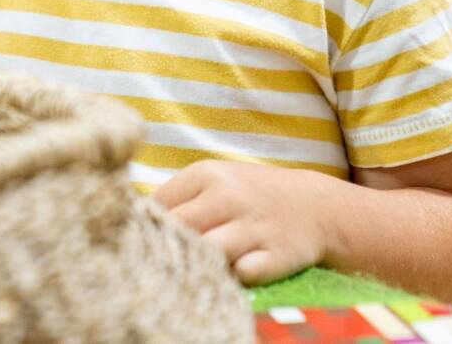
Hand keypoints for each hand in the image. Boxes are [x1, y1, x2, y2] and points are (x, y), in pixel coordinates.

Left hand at [154, 160, 332, 284]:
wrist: (317, 205)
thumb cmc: (250, 195)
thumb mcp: (215, 181)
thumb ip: (178, 198)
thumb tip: (134, 221)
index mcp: (207, 174)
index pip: (159, 203)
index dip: (149, 225)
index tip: (147, 238)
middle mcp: (230, 196)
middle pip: (179, 228)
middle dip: (169, 246)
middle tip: (167, 258)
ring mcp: (255, 226)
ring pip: (207, 252)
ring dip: (200, 263)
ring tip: (199, 267)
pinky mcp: (278, 254)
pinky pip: (243, 274)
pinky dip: (235, 277)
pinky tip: (234, 272)